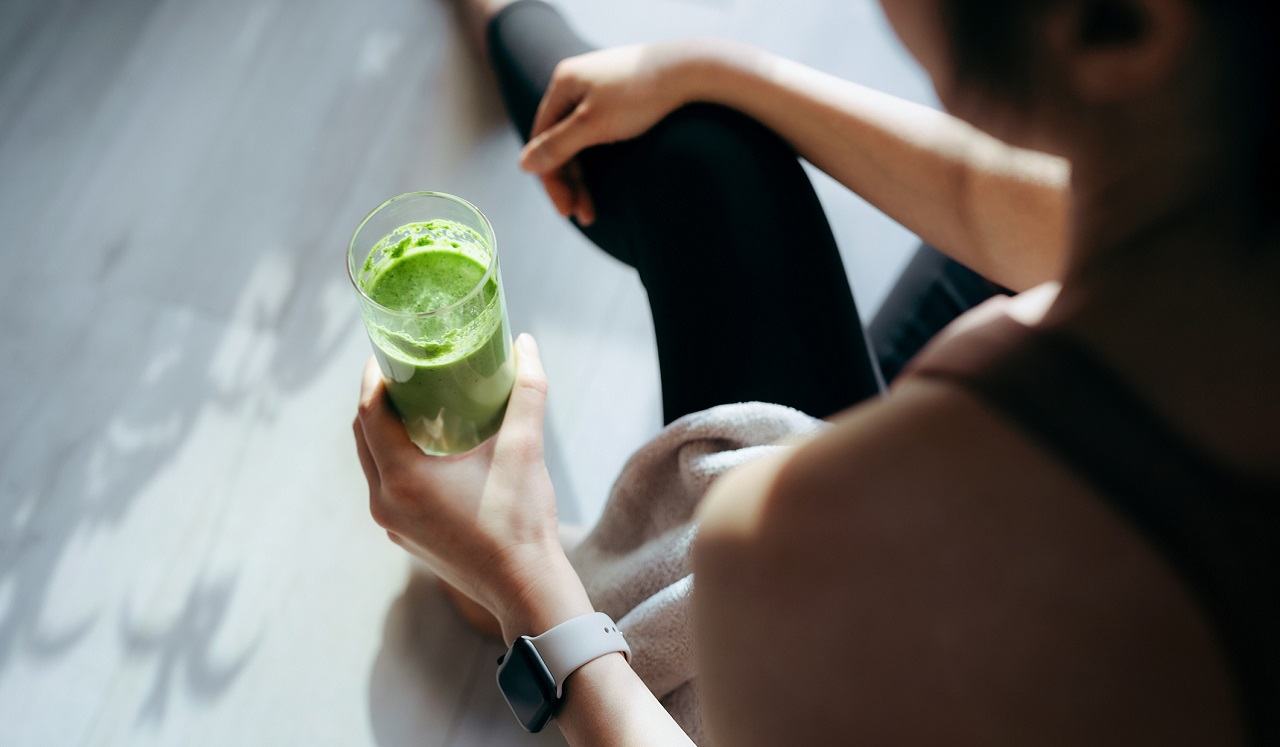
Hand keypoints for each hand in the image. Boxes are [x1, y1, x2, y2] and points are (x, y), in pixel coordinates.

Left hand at [353, 334, 590, 641]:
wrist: (524, 587)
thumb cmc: (522, 521)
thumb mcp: (525, 449)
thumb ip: (526, 392)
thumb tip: (525, 344)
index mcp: (404, 478)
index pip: (368, 412)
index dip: (374, 376)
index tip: (389, 351)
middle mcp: (385, 501)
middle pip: (363, 435)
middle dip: (377, 398)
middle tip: (402, 370)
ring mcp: (391, 524)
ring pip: (372, 462)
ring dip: (384, 430)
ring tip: (413, 403)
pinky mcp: (404, 537)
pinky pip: (386, 486)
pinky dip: (395, 459)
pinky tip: (426, 448)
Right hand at [519, 41, 702, 225]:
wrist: (691, 71)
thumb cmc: (640, 95)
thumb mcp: (592, 124)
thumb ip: (557, 146)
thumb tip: (523, 165)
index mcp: (562, 84)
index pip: (542, 138)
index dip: (550, 177)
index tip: (565, 210)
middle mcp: (575, 83)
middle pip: (560, 142)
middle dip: (569, 182)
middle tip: (583, 216)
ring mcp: (597, 89)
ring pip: (579, 141)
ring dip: (584, 176)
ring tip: (593, 209)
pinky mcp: (618, 97)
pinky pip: (596, 134)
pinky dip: (598, 159)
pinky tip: (605, 181)